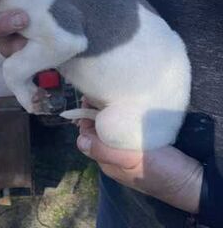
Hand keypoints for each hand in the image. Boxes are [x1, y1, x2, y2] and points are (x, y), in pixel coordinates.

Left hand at [77, 99, 202, 213]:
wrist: (192, 180)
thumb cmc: (160, 170)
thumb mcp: (130, 160)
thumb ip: (103, 151)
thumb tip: (79, 140)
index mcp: (108, 161)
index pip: (88, 134)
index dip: (86, 115)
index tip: (90, 97)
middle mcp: (116, 157)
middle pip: (99, 131)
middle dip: (97, 112)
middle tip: (102, 91)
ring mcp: (131, 152)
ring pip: (113, 130)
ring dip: (111, 114)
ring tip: (115, 95)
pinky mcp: (145, 147)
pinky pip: (128, 131)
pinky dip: (125, 119)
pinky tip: (130, 108)